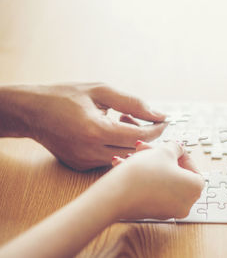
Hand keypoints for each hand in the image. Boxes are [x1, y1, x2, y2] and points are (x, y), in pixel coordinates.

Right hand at [24, 83, 166, 169]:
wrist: (32, 112)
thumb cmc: (65, 96)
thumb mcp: (100, 91)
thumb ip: (132, 103)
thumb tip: (158, 114)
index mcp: (95, 130)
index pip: (139, 137)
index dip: (156, 129)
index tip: (164, 121)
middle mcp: (90, 151)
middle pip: (134, 151)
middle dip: (146, 136)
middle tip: (145, 120)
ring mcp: (84, 162)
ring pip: (124, 158)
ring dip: (132, 142)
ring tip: (122, 122)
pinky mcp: (81, 166)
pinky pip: (109, 160)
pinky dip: (118, 148)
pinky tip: (110, 132)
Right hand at [105, 141, 203, 219]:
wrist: (117, 194)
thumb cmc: (144, 172)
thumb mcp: (164, 151)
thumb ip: (176, 148)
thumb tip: (178, 148)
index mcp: (195, 188)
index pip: (192, 167)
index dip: (178, 153)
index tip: (168, 147)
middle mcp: (185, 203)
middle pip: (175, 174)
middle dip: (158, 158)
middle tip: (146, 148)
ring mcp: (168, 210)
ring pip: (161, 181)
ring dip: (148, 166)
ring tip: (131, 156)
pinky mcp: (152, 213)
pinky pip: (152, 192)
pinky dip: (143, 179)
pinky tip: (126, 167)